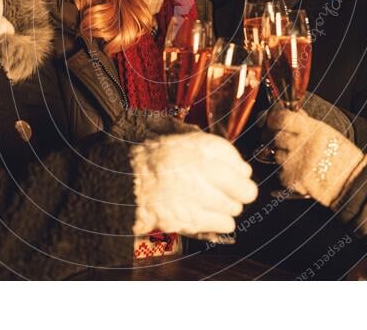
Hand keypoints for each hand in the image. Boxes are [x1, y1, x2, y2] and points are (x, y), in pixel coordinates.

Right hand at [130, 132, 257, 235]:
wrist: (122, 184)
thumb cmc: (149, 162)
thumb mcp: (178, 140)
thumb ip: (208, 148)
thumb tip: (240, 168)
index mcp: (199, 148)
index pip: (238, 163)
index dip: (239, 171)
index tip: (236, 174)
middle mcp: (202, 170)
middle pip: (244, 189)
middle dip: (238, 192)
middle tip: (229, 192)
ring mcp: (199, 197)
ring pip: (234, 209)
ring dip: (227, 208)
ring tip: (213, 204)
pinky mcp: (192, 219)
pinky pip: (224, 225)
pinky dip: (220, 223)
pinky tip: (208, 216)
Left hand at [268, 109, 366, 206]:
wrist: (352, 182)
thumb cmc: (342, 156)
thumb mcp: (326, 131)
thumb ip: (305, 123)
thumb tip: (290, 113)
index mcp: (310, 129)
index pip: (281, 118)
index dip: (274, 119)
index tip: (275, 121)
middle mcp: (300, 144)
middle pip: (276, 137)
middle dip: (281, 140)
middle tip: (291, 144)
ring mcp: (295, 163)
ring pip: (277, 155)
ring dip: (284, 157)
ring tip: (302, 161)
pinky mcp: (292, 180)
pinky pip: (281, 173)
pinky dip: (288, 174)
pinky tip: (303, 173)